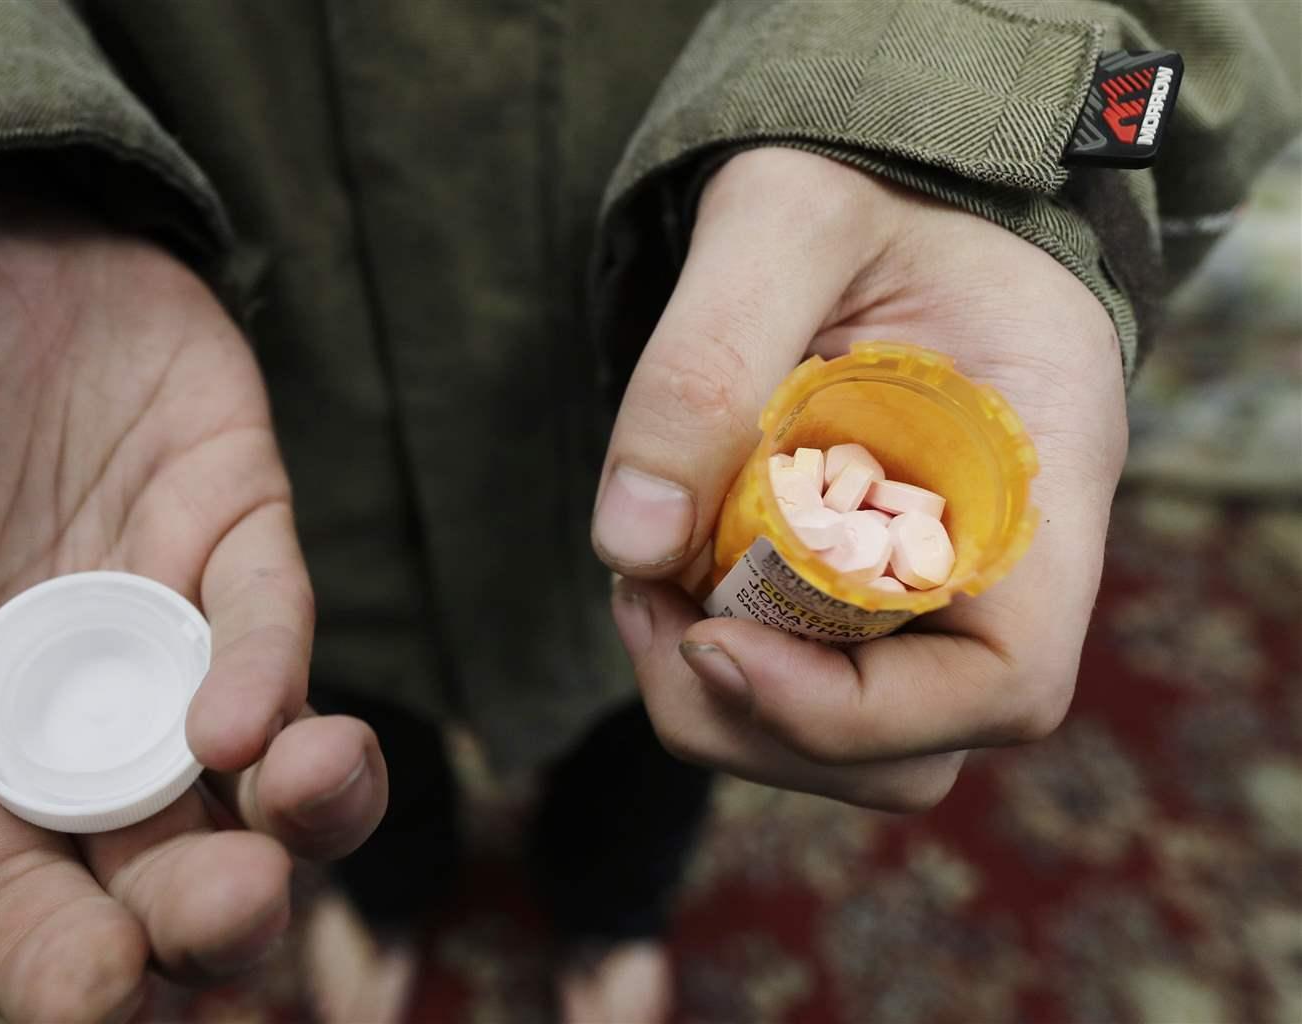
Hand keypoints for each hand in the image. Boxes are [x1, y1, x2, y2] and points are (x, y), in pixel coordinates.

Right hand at [0, 192, 387, 1020]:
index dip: (58, 966)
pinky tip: (253, 714)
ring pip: (253, 776)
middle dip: (202, 917)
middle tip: (229, 924)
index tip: (95, 999)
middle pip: (155, 866)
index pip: (9, 899)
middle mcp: (69, 712)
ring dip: (295, 825)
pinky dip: (273, 676)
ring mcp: (165, 626)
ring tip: (287, 836)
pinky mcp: (236, 532)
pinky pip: (272, 626)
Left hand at [592, 148, 1125, 810]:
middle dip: (752, 716)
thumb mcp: (783, 218)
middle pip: (906, 748)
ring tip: (644, 582)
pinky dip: (709, 662)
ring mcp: (936, 592)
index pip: (1002, 681)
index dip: (852, 711)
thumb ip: (704, 359)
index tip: (712, 640)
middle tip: (644, 601)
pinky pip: (799, 681)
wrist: (891, 180)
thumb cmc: (866, 181)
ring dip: (719, 699)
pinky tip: (657, 569)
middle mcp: (1006, 564)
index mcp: (1039, 475)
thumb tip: (633, 544)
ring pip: (846, 742)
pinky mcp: (865, 595)